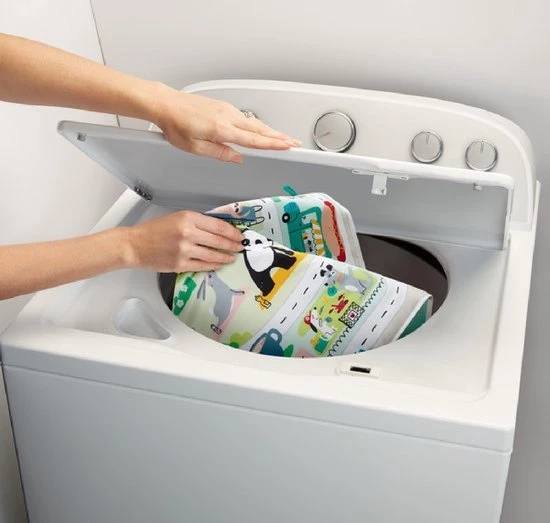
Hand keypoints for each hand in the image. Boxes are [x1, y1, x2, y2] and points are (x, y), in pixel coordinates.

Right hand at [124, 210, 243, 272]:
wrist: (135, 245)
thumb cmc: (154, 230)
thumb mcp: (177, 217)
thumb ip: (197, 222)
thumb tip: (218, 229)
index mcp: (187, 218)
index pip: (218, 226)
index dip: (232, 232)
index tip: (239, 235)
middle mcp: (187, 234)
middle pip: (218, 241)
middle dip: (232, 245)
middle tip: (240, 247)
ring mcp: (184, 251)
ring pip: (212, 255)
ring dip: (225, 257)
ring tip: (232, 257)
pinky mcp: (180, 265)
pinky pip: (202, 266)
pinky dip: (213, 265)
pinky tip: (219, 264)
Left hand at [151, 83, 300, 162]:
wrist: (166, 104)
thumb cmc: (176, 125)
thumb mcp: (196, 148)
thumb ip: (220, 153)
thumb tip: (237, 158)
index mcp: (223, 129)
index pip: (254, 139)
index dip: (273, 144)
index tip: (287, 146)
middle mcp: (228, 117)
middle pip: (260, 128)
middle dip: (279, 136)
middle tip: (293, 142)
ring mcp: (226, 110)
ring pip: (254, 122)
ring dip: (269, 130)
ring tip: (281, 138)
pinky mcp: (222, 107)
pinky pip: (245, 117)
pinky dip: (256, 125)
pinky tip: (258, 129)